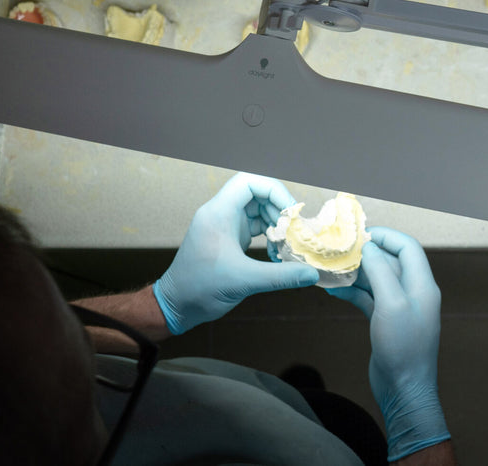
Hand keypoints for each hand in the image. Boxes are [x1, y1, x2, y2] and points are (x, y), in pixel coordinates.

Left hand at [153, 173, 318, 333]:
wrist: (176, 306)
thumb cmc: (200, 289)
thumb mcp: (244, 281)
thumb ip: (281, 276)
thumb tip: (312, 273)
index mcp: (218, 213)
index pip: (249, 181)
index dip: (274, 190)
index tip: (290, 212)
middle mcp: (221, 213)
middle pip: (257, 193)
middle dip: (279, 209)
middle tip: (294, 230)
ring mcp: (224, 225)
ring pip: (257, 209)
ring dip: (276, 222)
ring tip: (287, 243)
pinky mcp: (228, 238)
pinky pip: (254, 225)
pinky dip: (268, 234)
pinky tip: (276, 252)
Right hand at [328, 227, 449, 460]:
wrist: (404, 390)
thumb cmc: (403, 347)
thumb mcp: (392, 304)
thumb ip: (382, 272)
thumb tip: (368, 247)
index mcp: (422, 285)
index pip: (408, 247)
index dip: (386, 236)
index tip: (361, 234)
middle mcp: (413, 293)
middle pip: (390, 262)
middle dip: (366, 254)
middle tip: (340, 250)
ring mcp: (399, 308)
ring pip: (377, 280)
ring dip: (356, 273)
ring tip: (332, 268)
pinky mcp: (385, 322)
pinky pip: (368, 298)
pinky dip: (353, 292)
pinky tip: (334, 289)